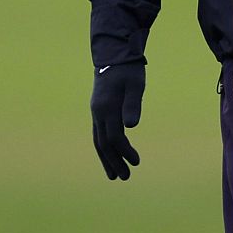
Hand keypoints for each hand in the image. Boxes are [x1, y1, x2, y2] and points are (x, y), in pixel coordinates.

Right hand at [90, 60, 144, 179]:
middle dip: (114, 162)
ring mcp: (96, 112)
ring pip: (98, 141)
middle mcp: (98, 112)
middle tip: (125, 177)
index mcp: (107, 107)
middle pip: (103, 143)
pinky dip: (103, 148)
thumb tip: (131, 126)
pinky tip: (109, 156)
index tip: (136, 162)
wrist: (115, 55)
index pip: (115, 137)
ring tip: (114, 175)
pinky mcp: (98, 110)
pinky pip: (98, 134)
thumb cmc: (129, 70)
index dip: (125, 151)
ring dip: (106, 159)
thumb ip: (133, 104)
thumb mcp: (136, 85)